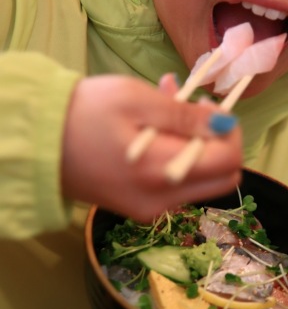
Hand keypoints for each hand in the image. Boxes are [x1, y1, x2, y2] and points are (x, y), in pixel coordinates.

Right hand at [61, 75, 241, 219]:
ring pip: (198, 179)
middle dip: (217, 141)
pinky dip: (174, 155)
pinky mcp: (137, 207)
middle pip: (221, 178)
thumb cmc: (83, 113)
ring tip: (165, 105)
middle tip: (192, 109)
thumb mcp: (136, 100)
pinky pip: (173, 183)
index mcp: (165, 173)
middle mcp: (163, 201)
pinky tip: (151, 126)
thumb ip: (185, 116)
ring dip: (194, 143)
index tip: (207, 107)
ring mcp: (150, 208)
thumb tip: (226, 125)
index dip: (230, 132)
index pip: (230, 162)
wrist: (35, 144)